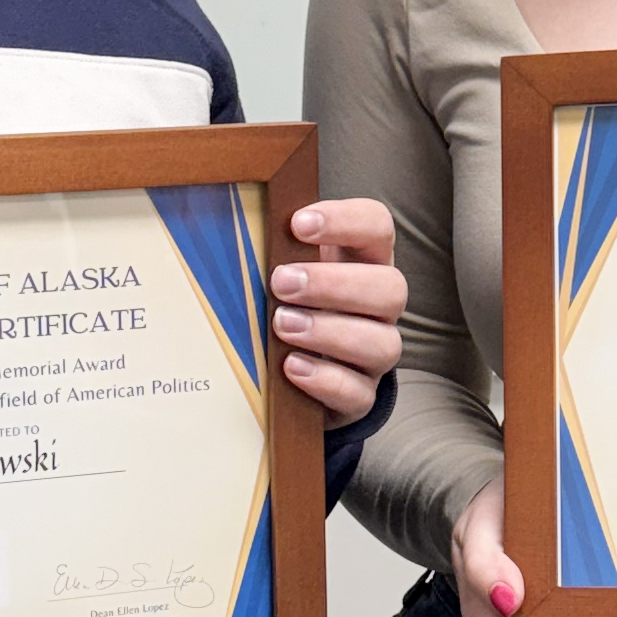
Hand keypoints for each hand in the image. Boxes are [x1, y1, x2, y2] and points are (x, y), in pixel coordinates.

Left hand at [271, 198, 405, 425]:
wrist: (298, 370)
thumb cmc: (291, 303)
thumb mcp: (286, 269)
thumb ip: (275, 247)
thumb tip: (226, 222)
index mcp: (365, 261)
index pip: (377, 227)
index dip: (345, 221)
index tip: (298, 224)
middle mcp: (379, 307)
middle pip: (391, 288)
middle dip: (333, 284)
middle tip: (281, 282)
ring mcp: (375, 354)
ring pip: (383, 344)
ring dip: (329, 331)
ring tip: (281, 325)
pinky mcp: (360, 395)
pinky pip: (358, 392)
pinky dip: (325, 379)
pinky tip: (290, 366)